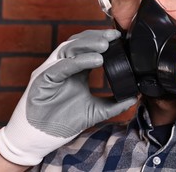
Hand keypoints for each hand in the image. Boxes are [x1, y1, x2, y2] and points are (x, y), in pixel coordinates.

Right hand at [0, 29, 136, 165]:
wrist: (41, 139)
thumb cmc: (63, 122)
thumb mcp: (95, 112)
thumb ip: (114, 104)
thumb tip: (134, 98)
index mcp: (75, 70)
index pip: (88, 48)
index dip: (102, 41)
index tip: (119, 37)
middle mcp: (63, 66)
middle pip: (78, 44)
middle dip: (96, 38)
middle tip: (113, 36)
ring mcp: (51, 71)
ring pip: (68, 50)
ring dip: (87, 45)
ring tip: (105, 45)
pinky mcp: (41, 80)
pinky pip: (59, 67)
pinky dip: (77, 61)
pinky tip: (94, 60)